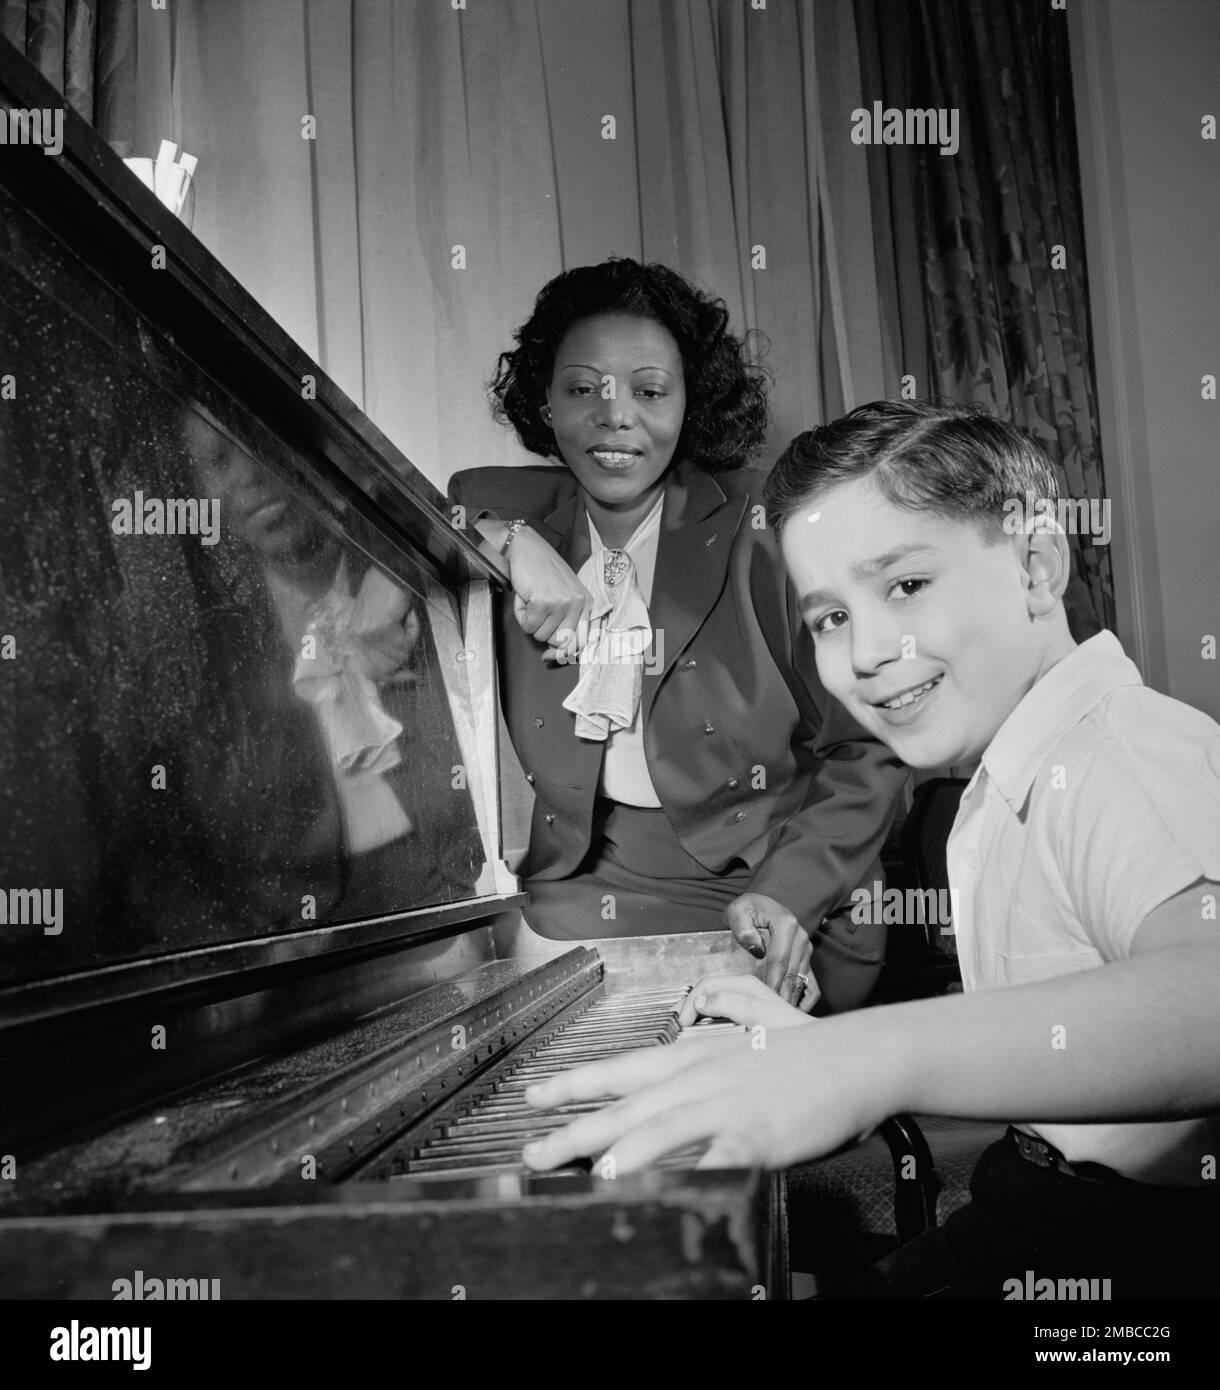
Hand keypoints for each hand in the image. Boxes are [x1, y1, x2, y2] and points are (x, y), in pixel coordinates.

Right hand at [505, 527, 591, 659]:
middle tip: (536, 613)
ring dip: (530, 622)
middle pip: (558, 642)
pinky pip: (528, 626)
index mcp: (587, 603)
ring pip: (541, 635)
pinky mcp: (543, 602)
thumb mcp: (565, 595)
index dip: (563, 653)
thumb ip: (567, 621)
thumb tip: (555, 653)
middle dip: (542, 632)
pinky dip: (521, 616)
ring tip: (532, 601)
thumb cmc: (543, 572)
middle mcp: (578, 603)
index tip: (549, 656)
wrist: (527, 549)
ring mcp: (562, 603)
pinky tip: (525, 598)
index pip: (581, 642)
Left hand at [522, 1018, 889, 1173]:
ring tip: (585, 1174)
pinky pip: (712, 1160)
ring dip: (619, 1155)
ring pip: (661, 1130)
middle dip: (575, 1131)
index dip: (574, 1084)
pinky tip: (661, 1191)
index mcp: (695, 1054)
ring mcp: (728, 1105)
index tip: (534, 1097)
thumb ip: (717, 1024)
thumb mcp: (750, 1026)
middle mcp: (702, 1075)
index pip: (621, 1068)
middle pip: (627, 1106)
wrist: (860, 1056)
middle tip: (535, 1152)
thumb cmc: (807, 1047)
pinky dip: (683, 1176)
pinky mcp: (757, 1136)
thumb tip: (692, 1019)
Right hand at [676, 973, 814, 1030]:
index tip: (682, 1022)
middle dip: (688, 1008)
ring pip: (711, 1006)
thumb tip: (700, 1002)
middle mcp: (743, 992)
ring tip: (685, 1032)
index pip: (706, 985)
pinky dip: (707, 1026)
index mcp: (744, 984)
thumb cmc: (790, 1031)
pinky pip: (719, 1018)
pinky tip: (703, 1037)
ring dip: (696, 1018)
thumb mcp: (758, 1014)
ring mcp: (744, 1006)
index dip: (690, 1002)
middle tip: (675, 1027)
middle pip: (706, 993)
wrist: (811, 1050)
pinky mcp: (746, 1021)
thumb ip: (729, 1003)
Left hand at [723, 893, 818, 1011]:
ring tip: (777, 1019)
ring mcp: (806, 949)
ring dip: (790, 1000)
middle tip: (769, 1018)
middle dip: (781, 997)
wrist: (764, 904)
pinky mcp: (807, 959)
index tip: (764, 1001)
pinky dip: (806, 999)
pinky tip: (794, 1012)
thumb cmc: (749, 909)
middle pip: (791, 974)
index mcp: (786, 926)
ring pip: (800, 981)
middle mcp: (801, 938)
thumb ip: (743, 927)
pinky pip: (812, 984)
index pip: (779, 960)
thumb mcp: (739, 912)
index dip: (771, 982)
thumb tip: (755, 947)